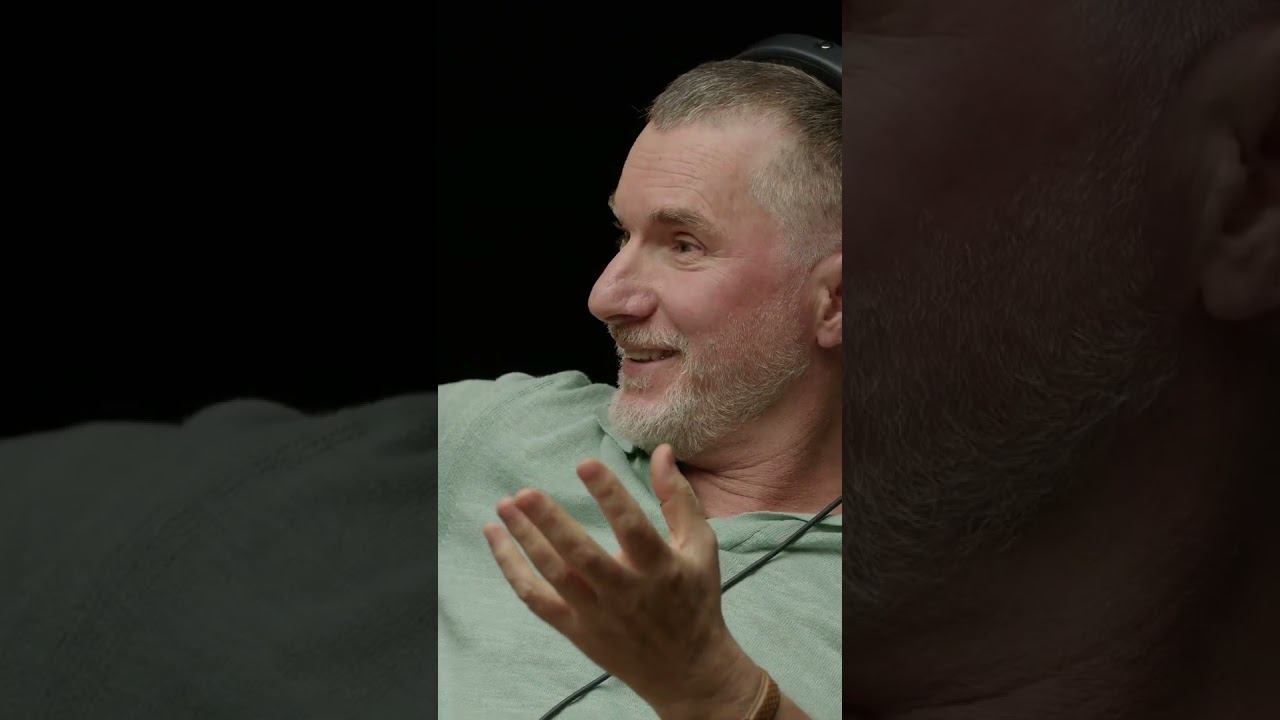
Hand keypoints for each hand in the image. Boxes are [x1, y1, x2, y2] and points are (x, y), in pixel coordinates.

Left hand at [483, 444, 762, 718]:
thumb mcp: (700, 547)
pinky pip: (537, 600)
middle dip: (550, 523)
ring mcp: (597, 614)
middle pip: (581, 555)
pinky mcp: (576, 630)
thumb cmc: (695, 600)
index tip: (584, 464)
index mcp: (659, 568)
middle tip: (524, 493)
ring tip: (504, 507)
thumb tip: (662, 451)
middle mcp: (625, 593)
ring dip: (524, 540)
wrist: (686, 670)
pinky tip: (497, 541)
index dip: (608, 494)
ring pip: (553, 575)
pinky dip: (513, 571)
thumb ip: (678, 498)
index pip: (631, 527)